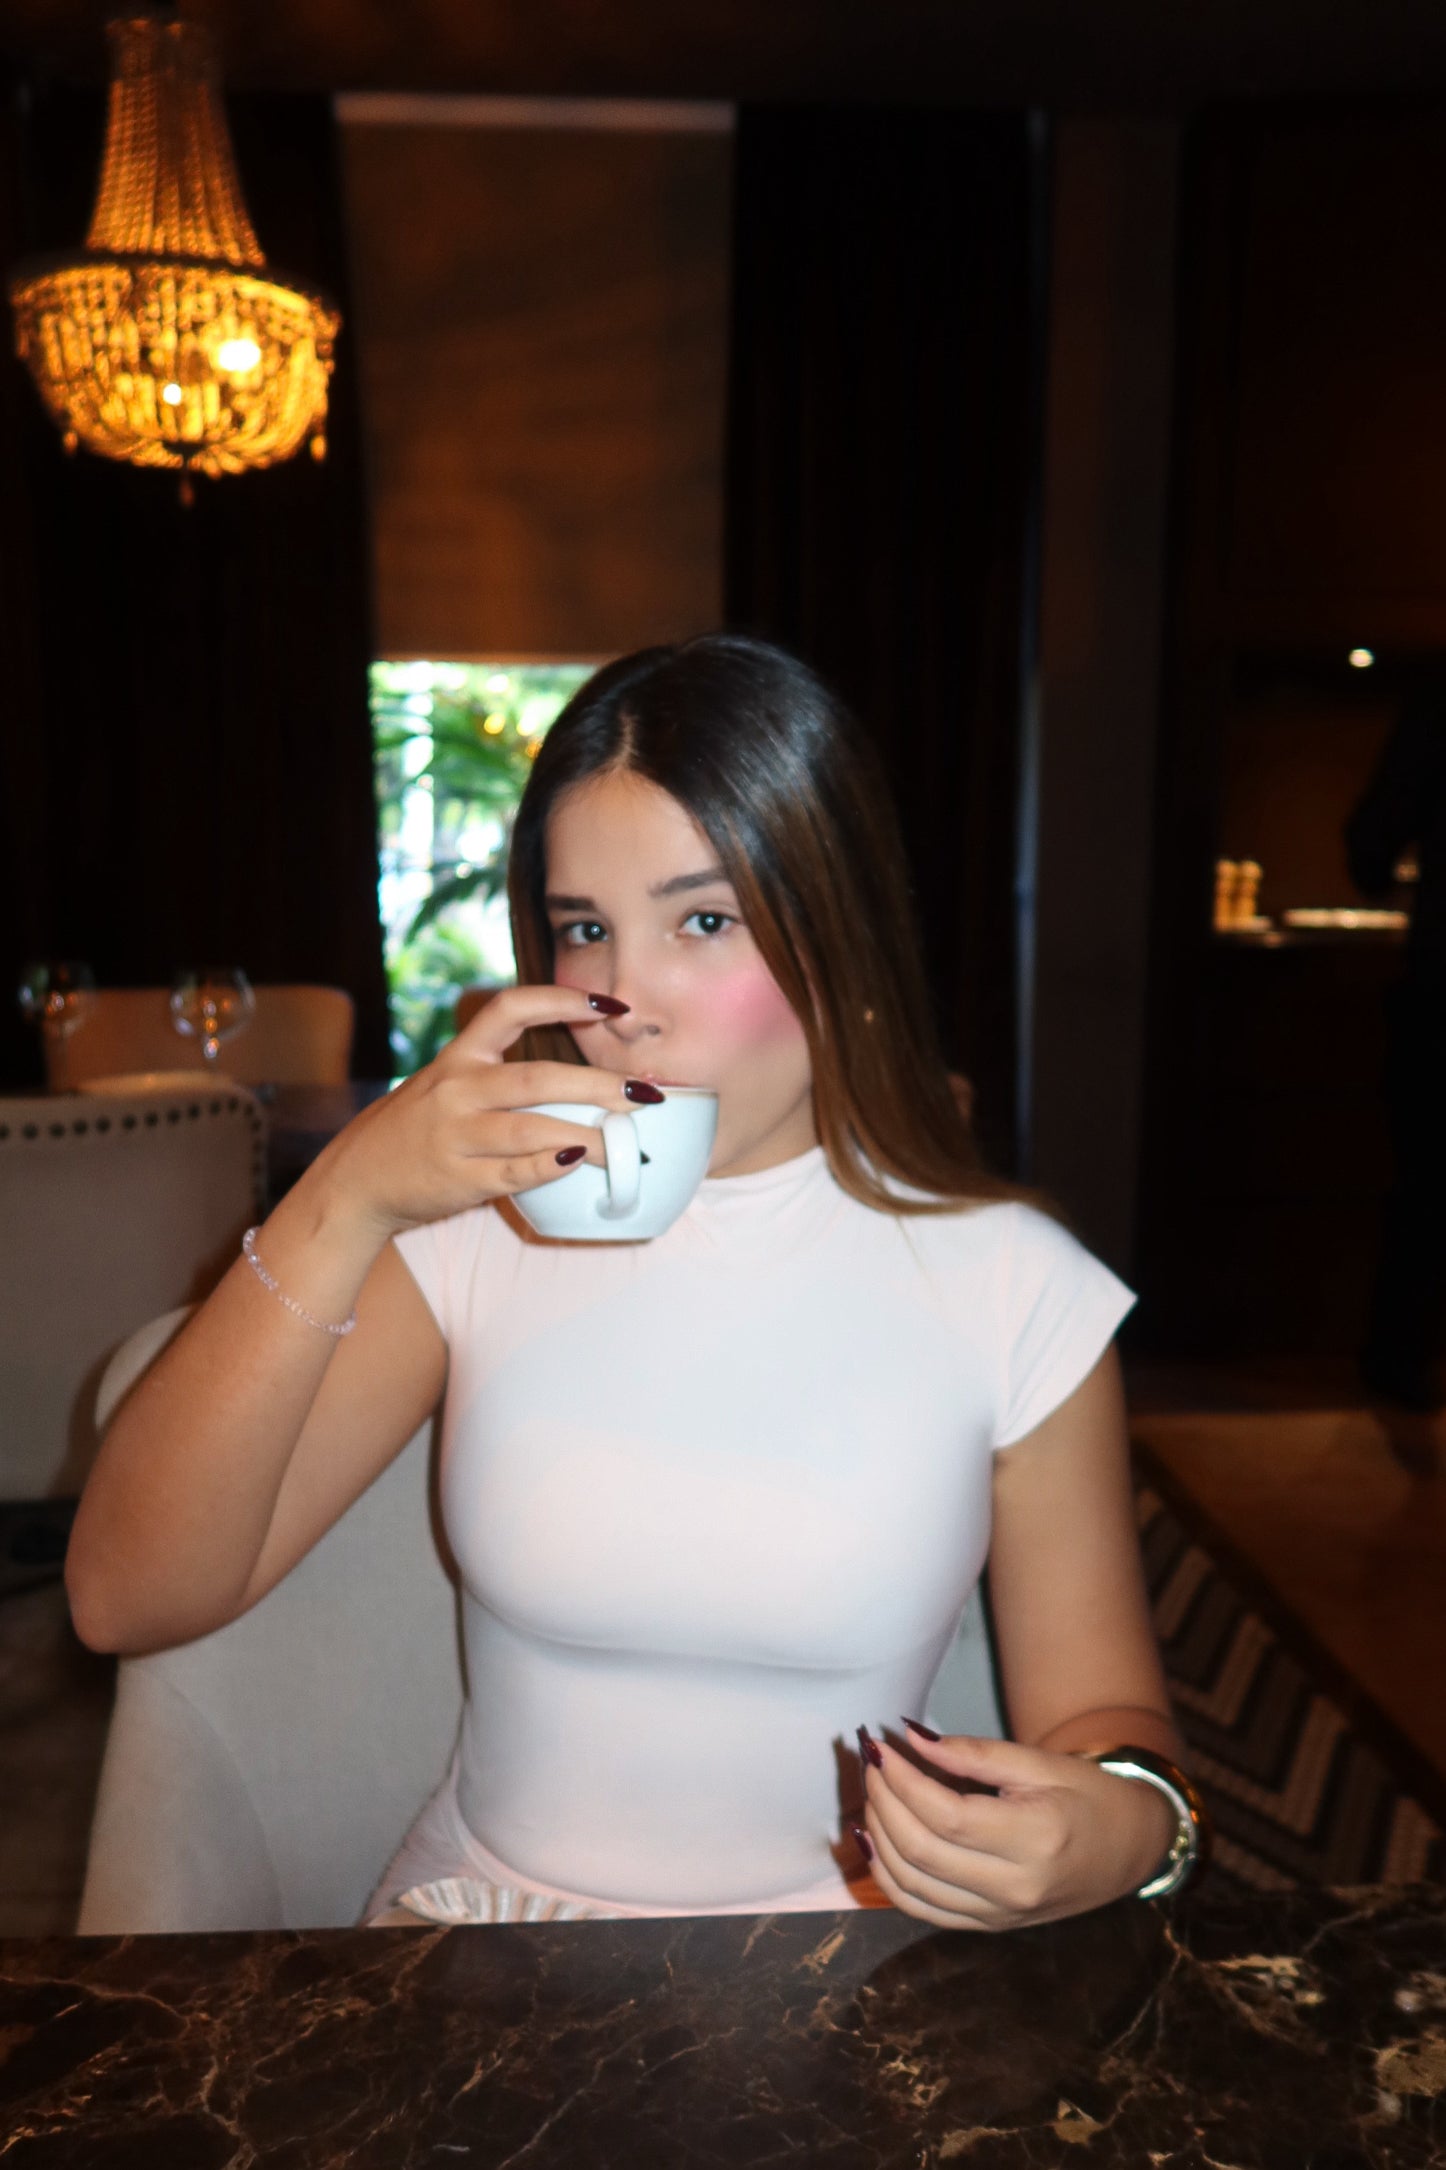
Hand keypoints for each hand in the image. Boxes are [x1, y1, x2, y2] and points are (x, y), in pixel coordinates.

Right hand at [311, 983, 663, 1239]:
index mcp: (459, 1057)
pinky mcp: (459, 1178)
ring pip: (532, 1128)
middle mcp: (456, 1089)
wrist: (358, 1180)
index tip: (611, 1004)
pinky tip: (579, 1164)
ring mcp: (456, 1135)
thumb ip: (501, 1075)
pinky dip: (550, 1167)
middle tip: (644, 1093)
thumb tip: (585, 1081)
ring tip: (626, 1142)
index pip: (511, 1008)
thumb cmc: (418, 1129)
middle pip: (538, 1077)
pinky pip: (514, 1172)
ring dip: (587, 1136)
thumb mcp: (448, 1085)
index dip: (563, 999)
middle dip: (598, 1084)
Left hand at [854, 1726, 1178, 1930]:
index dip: (902, 1780)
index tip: (880, 1745)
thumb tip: (910, 1737)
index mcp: (1036, 1841)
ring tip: (872, 1791)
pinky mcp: (987, 1927)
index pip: (946, 1815)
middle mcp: (1015, 1889)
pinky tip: (874, 1839)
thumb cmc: (1088, 1797)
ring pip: (912, 1885)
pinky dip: (887, 1877)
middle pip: (921, 1851)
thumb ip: (974, 1753)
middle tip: (871, 1761)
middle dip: (883, 1801)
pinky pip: (921, 1910)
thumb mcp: (1039, 1763)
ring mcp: (999, 1916)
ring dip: (879, 1835)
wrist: (1128, 1850)